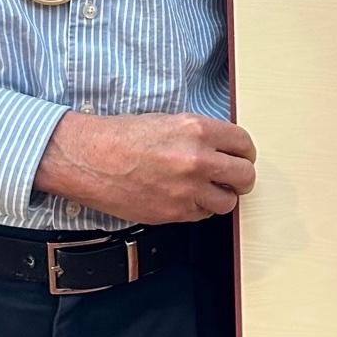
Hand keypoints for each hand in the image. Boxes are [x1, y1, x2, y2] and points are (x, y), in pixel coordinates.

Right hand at [33, 110, 255, 224]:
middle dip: (241, 177)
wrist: (92, 159)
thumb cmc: (123, 136)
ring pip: (228, 201)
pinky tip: (184, 197)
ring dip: (221, 196)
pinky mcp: (175, 213)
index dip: (245, 152)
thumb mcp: (168, 121)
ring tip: (206, 188)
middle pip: (245, 175)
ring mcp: (187, 190)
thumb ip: (200, 135)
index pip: (243, 143)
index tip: (242, 156)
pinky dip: (199, 208)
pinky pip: (203, 215)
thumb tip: (223, 148)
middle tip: (232, 177)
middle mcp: (197, 159)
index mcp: (196, 129)